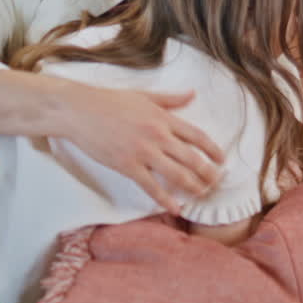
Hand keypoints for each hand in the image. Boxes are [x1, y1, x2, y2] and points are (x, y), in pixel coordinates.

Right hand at [59, 84, 225, 214]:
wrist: (80, 111)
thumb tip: (192, 94)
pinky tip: (176, 208)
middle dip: (209, 173)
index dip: (213, 150)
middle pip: (192, 158)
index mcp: (163, 117)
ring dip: (194, 186)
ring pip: (177, 174)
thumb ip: (171, 99)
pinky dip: (165, 200)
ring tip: (202, 194)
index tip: (222, 159)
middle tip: (217, 182)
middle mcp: (158, 135)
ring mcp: (143, 152)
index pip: (197, 136)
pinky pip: (151, 187)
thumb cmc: (110, 101)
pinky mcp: (127, 166)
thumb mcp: (145, 95)